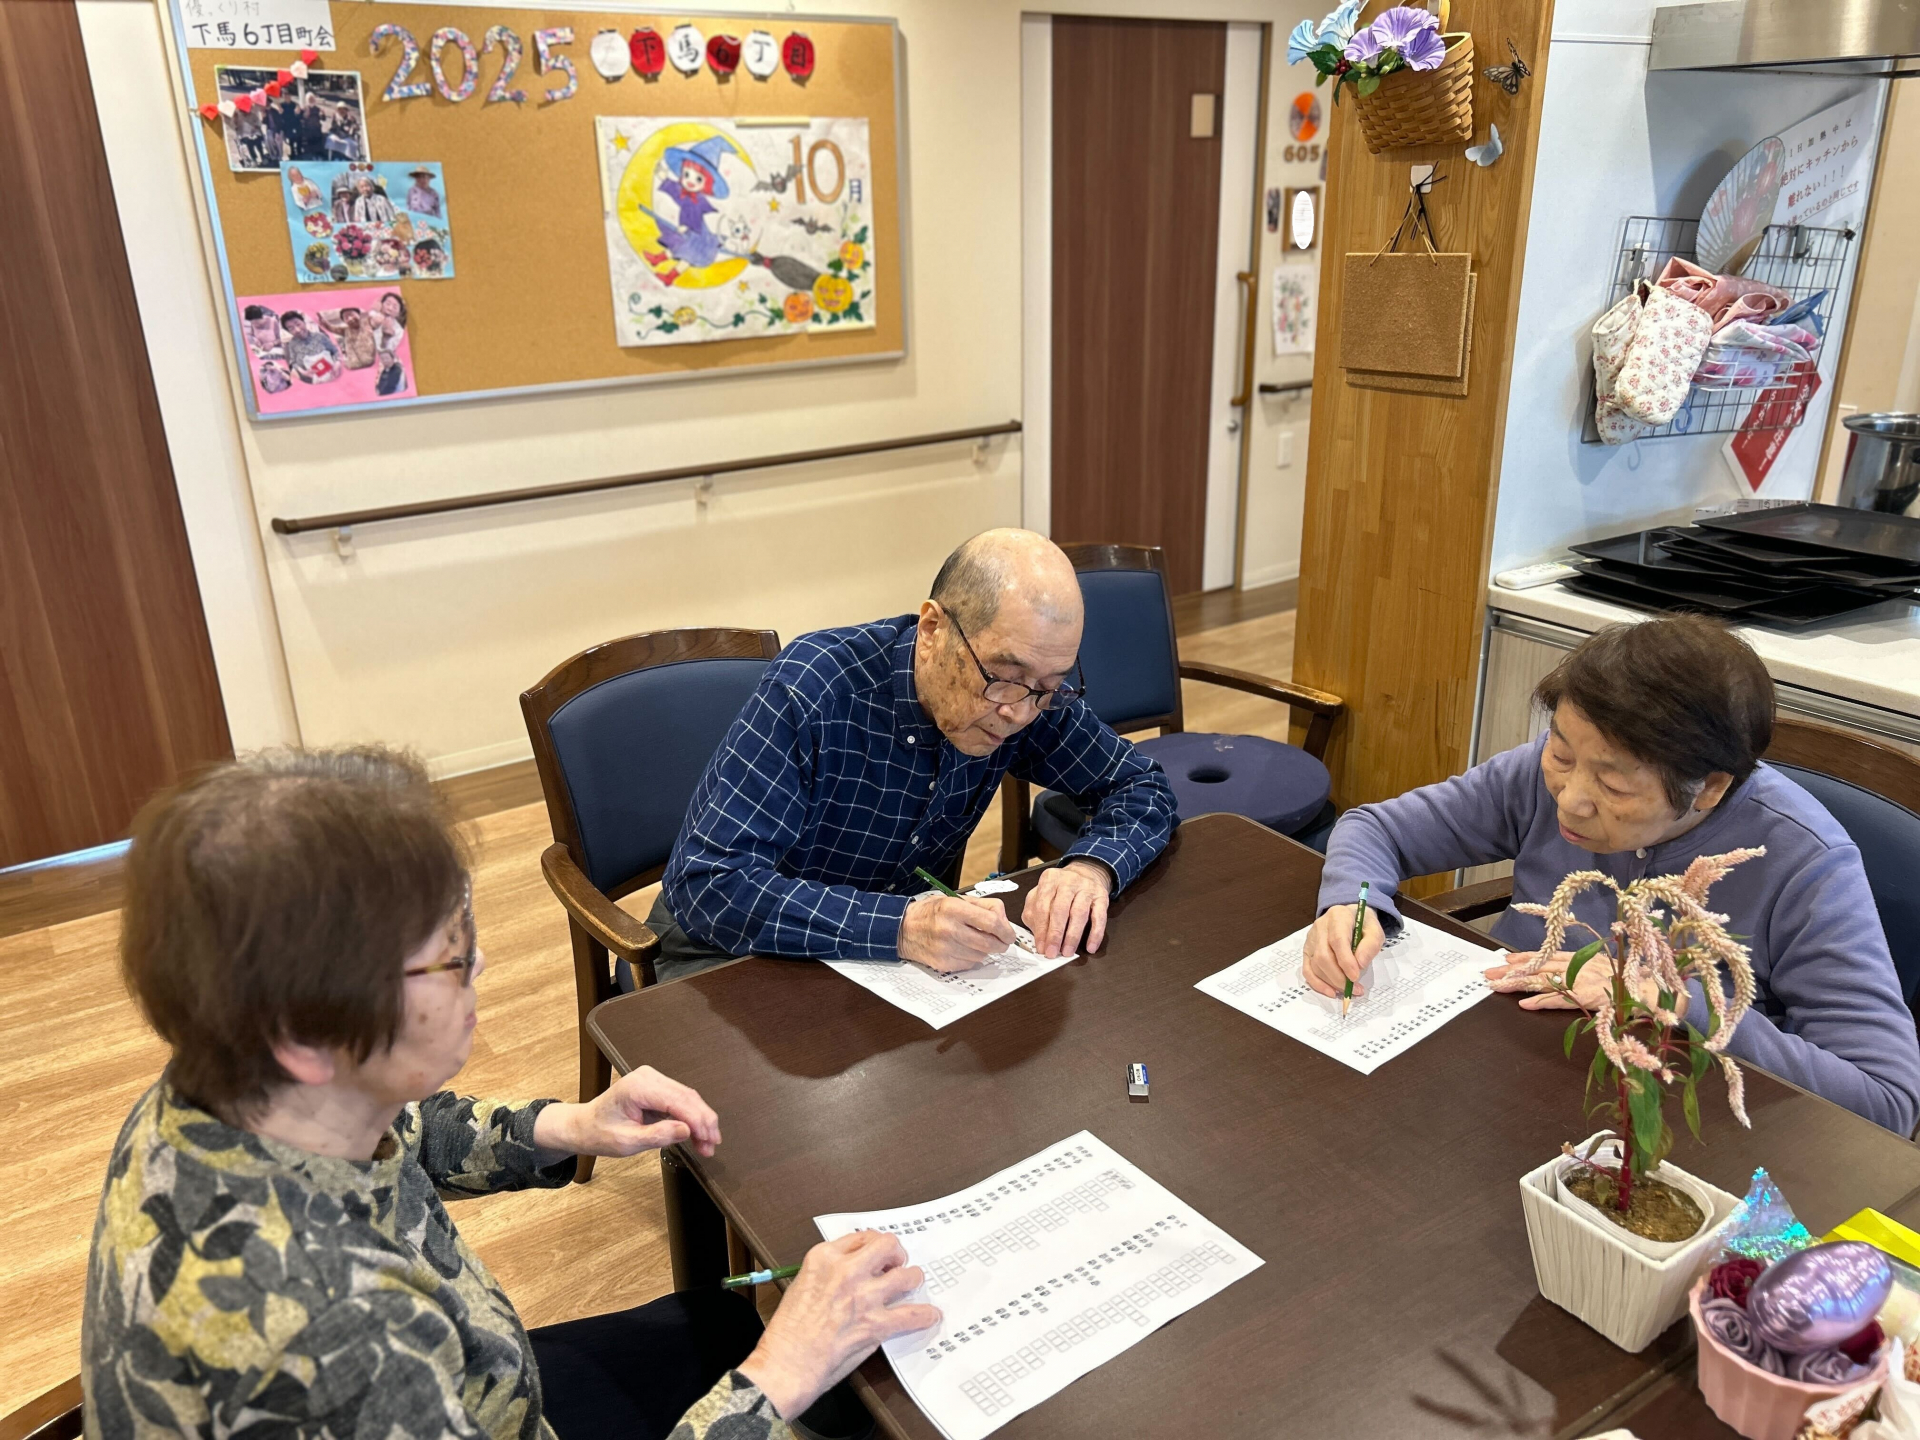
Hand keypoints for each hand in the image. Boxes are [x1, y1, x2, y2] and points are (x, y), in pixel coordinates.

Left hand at [530, 1065, 720, 1158]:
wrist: (584, 1126)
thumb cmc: (600, 1133)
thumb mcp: (627, 1142)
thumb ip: (657, 1135)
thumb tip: (687, 1131)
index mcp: (638, 1087)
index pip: (677, 1101)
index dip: (698, 1121)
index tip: (709, 1141)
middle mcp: (648, 1077)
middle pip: (687, 1097)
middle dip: (704, 1122)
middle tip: (713, 1146)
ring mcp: (653, 1079)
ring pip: (688, 1097)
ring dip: (701, 1120)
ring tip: (708, 1144)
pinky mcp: (657, 1086)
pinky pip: (681, 1099)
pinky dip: (692, 1117)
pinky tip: (699, 1133)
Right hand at [739, 1231, 939, 1420]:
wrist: (787, 1364)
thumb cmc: (788, 1331)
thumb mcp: (801, 1285)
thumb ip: (827, 1273)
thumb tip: (850, 1272)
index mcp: (824, 1258)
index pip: (861, 1236)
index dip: (873, 1245)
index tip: (878, 1254)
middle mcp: (847, 1271)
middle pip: (887, 1245)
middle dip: (896, 1253)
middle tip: (897, 1264)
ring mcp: (864, 1296)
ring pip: (906, 1275)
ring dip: (912, 1280)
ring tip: (911, 1285)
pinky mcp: (875, 1323)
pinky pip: (911, 1314)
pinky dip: (923, 1315)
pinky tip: (929, 1315)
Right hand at [897, 894, 1016, 971]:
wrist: (903, 929)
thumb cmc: (931, 912)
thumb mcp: (955, 899)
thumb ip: (982, 906)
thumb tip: (1004, 920)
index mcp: (953, 909)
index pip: (992, 922)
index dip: (1006, 930)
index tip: (1009, 934)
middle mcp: (950, 929)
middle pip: (990, 943)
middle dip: (1001, 944)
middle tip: (1002, 941)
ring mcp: (946, 949)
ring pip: (982, 955)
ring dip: (985, 950)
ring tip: (977, 941)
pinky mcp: (944, 963)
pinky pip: (970, 964)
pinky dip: (973, 958)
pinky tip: (964, 949)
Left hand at [1021, 860, 1111, 956]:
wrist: (1087, 872)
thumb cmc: (1060, 890)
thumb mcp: (1042, 894)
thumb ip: (1034, 912)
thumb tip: (1037, 936)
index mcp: (1049, 880)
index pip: (1042, 906)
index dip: (1041, 929)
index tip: (1041, 947)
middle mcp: (1068, 882)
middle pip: (1060, 910)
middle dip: (1055, 934)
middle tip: (1053, 953)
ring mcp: (1086, 888)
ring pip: (1079, 914)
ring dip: (1072, 936)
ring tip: (1067, 952)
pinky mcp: (1102, 896)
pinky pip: (1099, 917)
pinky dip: (1095, 934)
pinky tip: (1090, 947)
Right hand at [1302, 903, 1384, 998]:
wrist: (1349, 917)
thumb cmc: (1362, 925)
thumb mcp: (1374, 930)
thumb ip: (1370, 945)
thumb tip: (1360, 965)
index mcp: (1338, 917)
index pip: (1337, 940)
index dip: (1345, 961)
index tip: (1355, 977)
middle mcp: (1320, 926)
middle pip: (1323, 956)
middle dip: (1338, 977)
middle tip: (1355, 989)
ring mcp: (1311, 939)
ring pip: (1315, 965)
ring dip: (1331, 982)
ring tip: (1349, 990)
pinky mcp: (1307, 951)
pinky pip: (1307, 970)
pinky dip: (1318, 984)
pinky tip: (1331, 992)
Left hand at [1484, 950, 1680, 1014]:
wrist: (1665, 992)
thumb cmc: (1641, 985)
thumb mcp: (1613, 973)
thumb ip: (1593, 973)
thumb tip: (1573, 979)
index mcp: (1589, 959)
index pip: (1551, 955)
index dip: (1527, 957)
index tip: (1505, 958)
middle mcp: (1584, 966)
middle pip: (1541, 966)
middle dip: (1513, 969)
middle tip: (1488, 972)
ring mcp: (1586, 980)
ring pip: (1546, 980)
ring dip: (1519, 983)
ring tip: (1496, 985)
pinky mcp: (1592, 997)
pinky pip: (1563, 999)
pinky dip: (1543, 1002)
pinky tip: (1525, 1005)